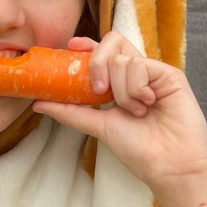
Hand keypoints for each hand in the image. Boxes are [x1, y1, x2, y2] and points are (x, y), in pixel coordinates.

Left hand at [34, 32, 206, 199]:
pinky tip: (147, 105)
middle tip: (99, 90)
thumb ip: (71, 112)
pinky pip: (140, 65)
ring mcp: (153, 73)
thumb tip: (37, 103)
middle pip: (112, 42)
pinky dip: (136, 88)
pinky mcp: (168, 74)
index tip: (71, 45)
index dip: (87, 45)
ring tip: (135, 111)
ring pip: (122, 57)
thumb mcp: (99, 126)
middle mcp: (136, 74)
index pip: (102, 53)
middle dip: (97, 62)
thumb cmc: (139, 150)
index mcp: (120, 83)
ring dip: (120, 89)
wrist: (167, 164)